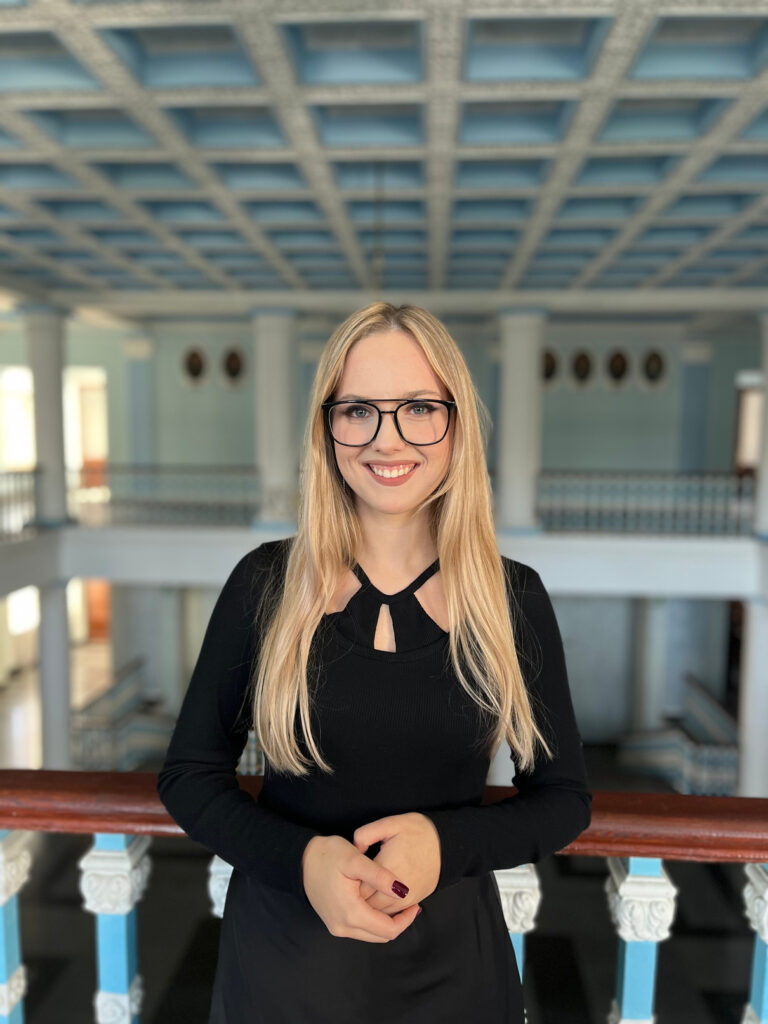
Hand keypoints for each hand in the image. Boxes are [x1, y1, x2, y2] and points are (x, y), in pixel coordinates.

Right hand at [301, 834, 420, 942]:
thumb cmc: (328, 855)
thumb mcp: (355, 859)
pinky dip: (373, 920)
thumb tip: (403, 891)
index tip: (415, 903)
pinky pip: (360, 929)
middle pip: (381, 936)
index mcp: (351, 913)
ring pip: (371, 934)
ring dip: (386, 922)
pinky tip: (378, 902)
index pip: (388, 929)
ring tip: (396, 901)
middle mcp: (343, 927)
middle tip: (409, 902)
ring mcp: (337, 927)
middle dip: (398, 922)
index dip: (406, 920)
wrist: (301, 860)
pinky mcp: (334, 923)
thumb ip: (380, 876)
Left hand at [352, 812, 440, 913]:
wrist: (447, 843)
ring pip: (380, 912)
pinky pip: (394, 913)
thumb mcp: (391, 823)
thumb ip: (366, 834)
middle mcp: (397, 888)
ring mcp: (407, 897)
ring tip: (361, 892)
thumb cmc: (418, 831)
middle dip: (357, 897)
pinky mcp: (415, 900)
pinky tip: (376, 897)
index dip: (349, 883)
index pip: (359, 887)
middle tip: (350, 886)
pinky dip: (382, 909)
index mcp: (388, 867)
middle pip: (368, 903)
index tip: (346, 875)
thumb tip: (354, 849)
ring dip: (369, 905)